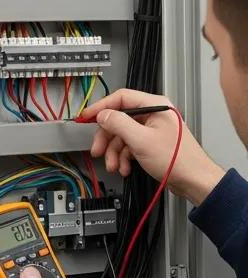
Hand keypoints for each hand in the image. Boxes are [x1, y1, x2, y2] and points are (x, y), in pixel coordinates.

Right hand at [82, 88, 224, 205]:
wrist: (192, 179)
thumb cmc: (177, 159)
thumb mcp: (141, 139)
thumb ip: (119, 123)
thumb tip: (102, 115)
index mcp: (154, 106)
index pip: (121, 98)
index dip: (101, 107)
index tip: (86, 117)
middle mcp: (153, 115)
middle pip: (118, 120)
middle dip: (106, 138)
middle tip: (97, 150)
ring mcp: (151, 130)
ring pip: (122, 136)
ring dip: (114, 153)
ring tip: (114, 165)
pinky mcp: (150, 143)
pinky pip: (129, 147)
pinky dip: (124, 158)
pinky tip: (125, 167)